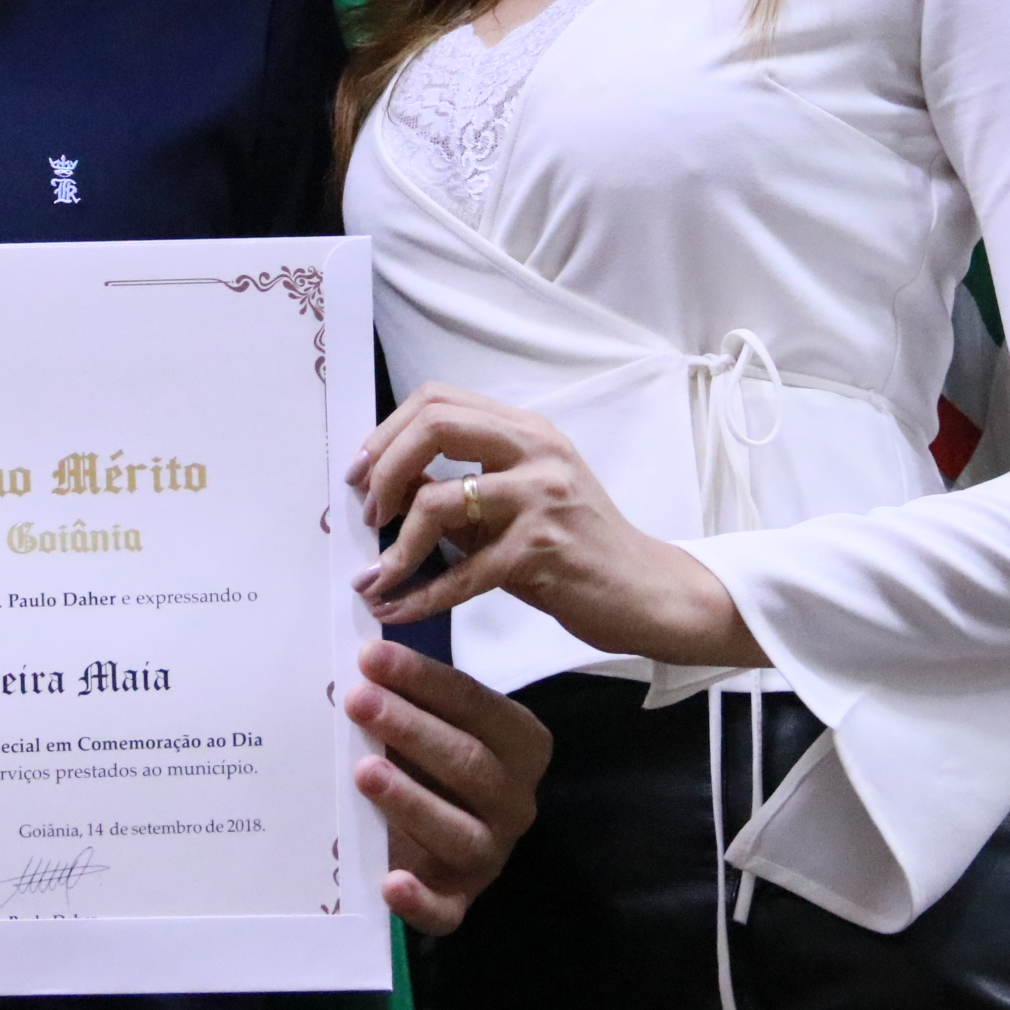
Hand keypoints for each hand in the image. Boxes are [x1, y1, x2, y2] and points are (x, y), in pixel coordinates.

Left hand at [343, 639, 547, 931]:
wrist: (435, 824)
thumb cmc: (429, 753)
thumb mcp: (427, 717)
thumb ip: (406, 690)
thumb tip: (358, 654)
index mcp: (519, 742)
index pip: (474, 703)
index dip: (422, 679)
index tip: (369, 657)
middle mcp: (516, 800)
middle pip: (469, 763)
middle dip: (409, 729)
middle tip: (357, 703)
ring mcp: (491, 853)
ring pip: (460, 833)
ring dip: (411, 801)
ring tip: (364, 772)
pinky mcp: (460, 899)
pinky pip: (447, 911)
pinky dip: (420, 902)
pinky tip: (390, 883)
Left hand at [347, 381, 764, 669]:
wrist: (649, 593)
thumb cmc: (575, 549)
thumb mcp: (516, 503)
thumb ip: (458, 488)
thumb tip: (385, 484)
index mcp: (525, 431)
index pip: (438, 400)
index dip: (386, 432)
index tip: (359, 472)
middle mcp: (535, 452)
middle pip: (435, 427)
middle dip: (383, 471)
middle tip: (366, 515)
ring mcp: (542, 498)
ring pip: (439, 502)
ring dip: (395, 548)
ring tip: (375, 577)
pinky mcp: (543, 551)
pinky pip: (463, 573)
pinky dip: (421, 595)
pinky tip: (396, 610)